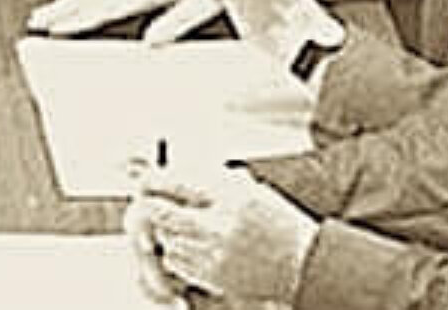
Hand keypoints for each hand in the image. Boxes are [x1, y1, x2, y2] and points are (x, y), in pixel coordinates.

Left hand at [128, 163, 315, 302]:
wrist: (303, 264)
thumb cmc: (281, 225)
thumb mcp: (251, 190)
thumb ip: (216, 181)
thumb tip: (181, 171)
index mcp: (227, 196)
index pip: (173, 181)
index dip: (151, 179)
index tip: (144, 177)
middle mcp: (215, 224)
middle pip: (158, 211)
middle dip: (147, 204)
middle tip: (147, 200)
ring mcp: (211, 253)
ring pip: (165, 238)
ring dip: (167, 230)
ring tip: (184, 225)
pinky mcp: (211, 276)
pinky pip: (176, 262)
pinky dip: (177, 253)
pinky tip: (194, 247)